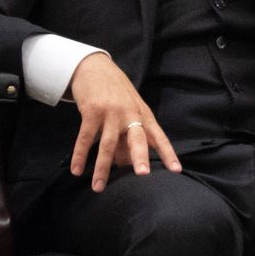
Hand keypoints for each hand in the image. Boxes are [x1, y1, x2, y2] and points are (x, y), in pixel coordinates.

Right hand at [68, 53, 180, 191]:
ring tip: (98, 188)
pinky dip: (80, 155)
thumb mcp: (130, 111)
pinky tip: (77, 170)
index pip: (159, 137)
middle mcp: (130, 114)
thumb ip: (130, 135)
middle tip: (143, 175)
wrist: (95, 67)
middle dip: (140, 157)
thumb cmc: (116, 93)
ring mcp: (111, 112)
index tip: (177, 170)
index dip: (168, 154)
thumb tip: (127, 163)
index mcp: (144, 115)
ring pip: (108, 144)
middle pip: (137, 138)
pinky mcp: (92, 111)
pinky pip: (86, 138)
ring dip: (102, 168)